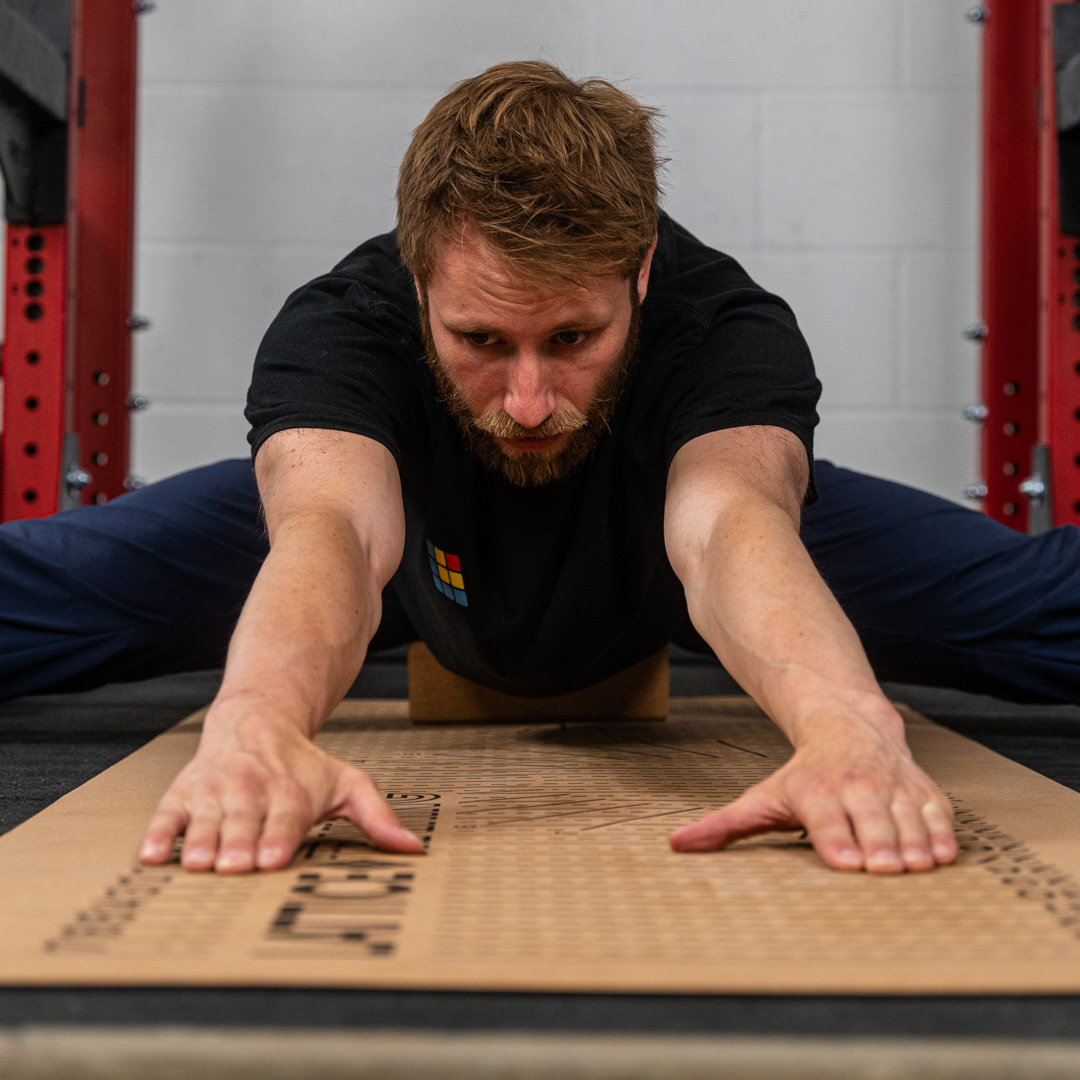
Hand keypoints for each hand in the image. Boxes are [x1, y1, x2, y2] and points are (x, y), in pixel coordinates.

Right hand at [138, 719, 422, 872]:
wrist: (257, 720)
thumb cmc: (304, 764)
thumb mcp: (348, 783)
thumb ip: (377, 817)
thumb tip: (414, 849)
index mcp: (291, 793)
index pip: (285, 820)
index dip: (278, 840)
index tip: (272, 861)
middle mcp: (251, 792)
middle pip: (244, 824)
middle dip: (239, 846)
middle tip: (234, 868)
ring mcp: (215, 793)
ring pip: (205, 821)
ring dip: (200, 843)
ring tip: (197, 865)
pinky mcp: (184, 794)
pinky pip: (166, 814)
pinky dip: (158, 833)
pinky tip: (152, 855)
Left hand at [668, 717, 956, 873]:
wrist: (845, 724)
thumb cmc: (802, 775)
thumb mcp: (762, 797)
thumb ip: (723, 826)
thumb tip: (675, 844)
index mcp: (816, 792)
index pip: (828, 821)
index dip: (838, 842)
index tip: (846, 863)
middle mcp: (856, 786)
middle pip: (872, 822)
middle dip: (880, 846)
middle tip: (887, 870)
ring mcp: (893, 785)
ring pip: (908, 818)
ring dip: (915, 844)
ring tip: (918, 867)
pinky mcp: (922, 788)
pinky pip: (938, 812)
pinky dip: (943, 832)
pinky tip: (944, 855)